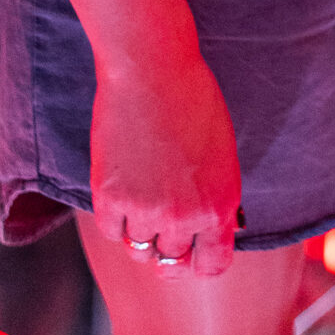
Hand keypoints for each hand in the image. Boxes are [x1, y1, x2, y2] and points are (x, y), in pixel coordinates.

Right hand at [89, 48, 241, 277]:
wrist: (152, 70)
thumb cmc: (192, 102)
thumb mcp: (222, 153)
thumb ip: (217, 198)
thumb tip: (212, 234)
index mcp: (221, 205)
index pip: (213, 265)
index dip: (199, 263)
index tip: (189, 254)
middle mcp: (186, 216)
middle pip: (170, 260)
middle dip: (166, 244)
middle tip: (158, 220)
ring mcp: (147, 211)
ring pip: (138, 246)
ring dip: (138, 225)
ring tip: (142, 186)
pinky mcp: (112, 199)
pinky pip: (112, 230)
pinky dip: (115, 215)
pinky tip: (122, 182)